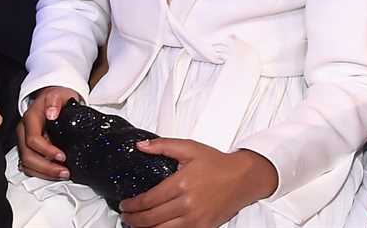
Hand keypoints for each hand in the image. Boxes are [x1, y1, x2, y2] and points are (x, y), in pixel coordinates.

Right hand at [15, 85, 81, 180]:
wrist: (52, 100)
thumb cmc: (56, 99)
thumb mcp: (59, 94)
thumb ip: (55, 101)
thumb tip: (51, 113)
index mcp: (30, 119)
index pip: (33, 140)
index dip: (47, 151)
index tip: (62, 156)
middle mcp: (24, 131)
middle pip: (27, 156)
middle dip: (46, 168)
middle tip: (64, 171)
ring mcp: (24, 141)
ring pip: (27, 164)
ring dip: (44, 173)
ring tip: (62, 174)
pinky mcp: (27, 149)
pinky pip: (29, 166)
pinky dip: (41, 173)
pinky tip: (54, 173)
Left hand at [119, 139, 277, 227]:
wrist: (242, 178)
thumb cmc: (216, 163)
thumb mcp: (189, 148)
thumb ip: (162, 146)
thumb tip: (140, 145)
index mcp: (181, 183)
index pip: (149, 200)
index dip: (133, 205)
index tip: (124, 205)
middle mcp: (187, 204)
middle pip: (152, 219)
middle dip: (134, 220)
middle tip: (126, 217)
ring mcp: (196, 219)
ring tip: (136, 226)